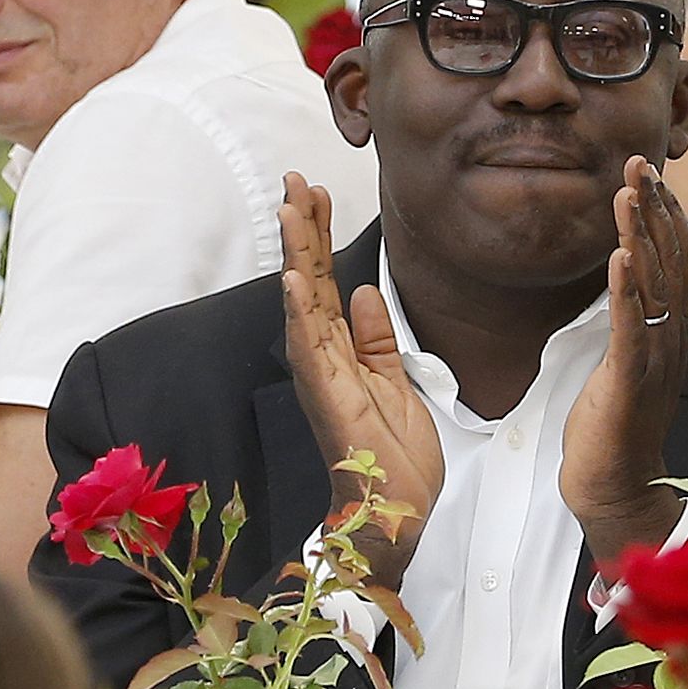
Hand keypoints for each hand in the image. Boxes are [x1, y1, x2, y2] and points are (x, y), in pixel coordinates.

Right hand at [279, 173, 446, 577]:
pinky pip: (311, 345)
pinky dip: (300, 309)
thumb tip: (363, 292)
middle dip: (304, 228)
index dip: (321, 236)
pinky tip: (295, 275)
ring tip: (292, 206)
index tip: (317, 192)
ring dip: (299, 252)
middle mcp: (323, 357)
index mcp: (341, 351)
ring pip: (305, 301)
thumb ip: (376, 337)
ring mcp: (321, 374)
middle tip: (297, 179)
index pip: (327, 281)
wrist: (394, 509)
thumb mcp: (395, 381)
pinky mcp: (328, 395)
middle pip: (310, 280)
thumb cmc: (393, 455)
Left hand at [563, 158, 687, 563]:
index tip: (651, 174)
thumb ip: (633, 317)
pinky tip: (619, 257)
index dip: (668, 213)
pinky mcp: (630, 382)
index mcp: (671, 330)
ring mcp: (654, 358)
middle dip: (656, 208)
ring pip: (654, 284)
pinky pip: (630, 328)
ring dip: (641, 234)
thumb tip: (626, 277)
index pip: (679, 258)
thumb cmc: (614, 424)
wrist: (616, 486)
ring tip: (628, 193)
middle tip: (640, 163)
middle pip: (672, 259)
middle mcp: (671, 337)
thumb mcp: (627, 358)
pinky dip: (626, 290)